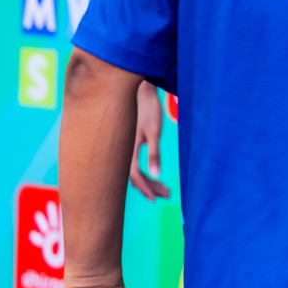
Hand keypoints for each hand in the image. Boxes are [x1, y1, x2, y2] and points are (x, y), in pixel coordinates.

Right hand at [129, 81, 169, 201]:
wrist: (138, 89)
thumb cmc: (147, 109)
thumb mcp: (154, 131)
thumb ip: (154, 153)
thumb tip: (156, 175)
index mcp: (127, 150)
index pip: (135, 177)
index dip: (146, 188)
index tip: (156, 198)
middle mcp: (121, 151)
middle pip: (134, 177)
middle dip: (150, 187)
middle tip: (166, 194)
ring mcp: (122, 147)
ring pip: (132, 171)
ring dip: (147, 180)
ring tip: (163, 187)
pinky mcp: (126, 142)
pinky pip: (131, 163)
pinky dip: (142, 170)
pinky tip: (152, 173)